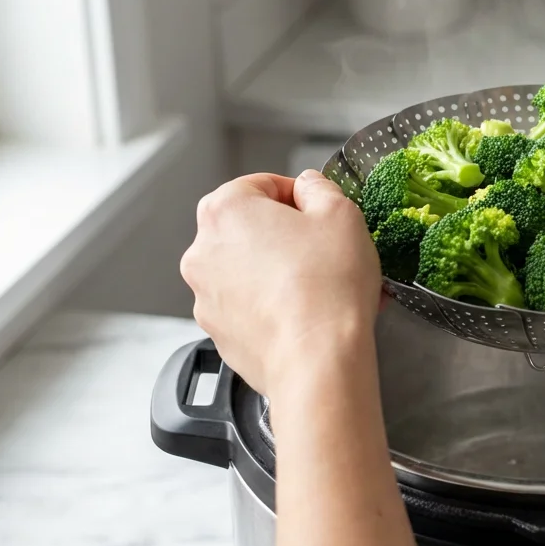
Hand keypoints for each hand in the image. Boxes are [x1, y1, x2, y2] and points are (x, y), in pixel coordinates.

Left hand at [180, 170, 381, 398]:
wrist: (317, 361)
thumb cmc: (327, 288)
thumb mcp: (341, 213)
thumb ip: (319, 188)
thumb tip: (308, 187)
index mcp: (225, 210)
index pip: (261, 184)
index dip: (299, 196)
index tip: (320, 212)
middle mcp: (203, 251)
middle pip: (250, 228)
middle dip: (288, 236)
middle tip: (326, 250)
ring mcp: (206, 296)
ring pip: (249, 269)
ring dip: (281, 271)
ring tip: (324, 287)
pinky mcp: (219, 332)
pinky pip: (249, 306)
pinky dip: (274, 305)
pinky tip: (309, 313)